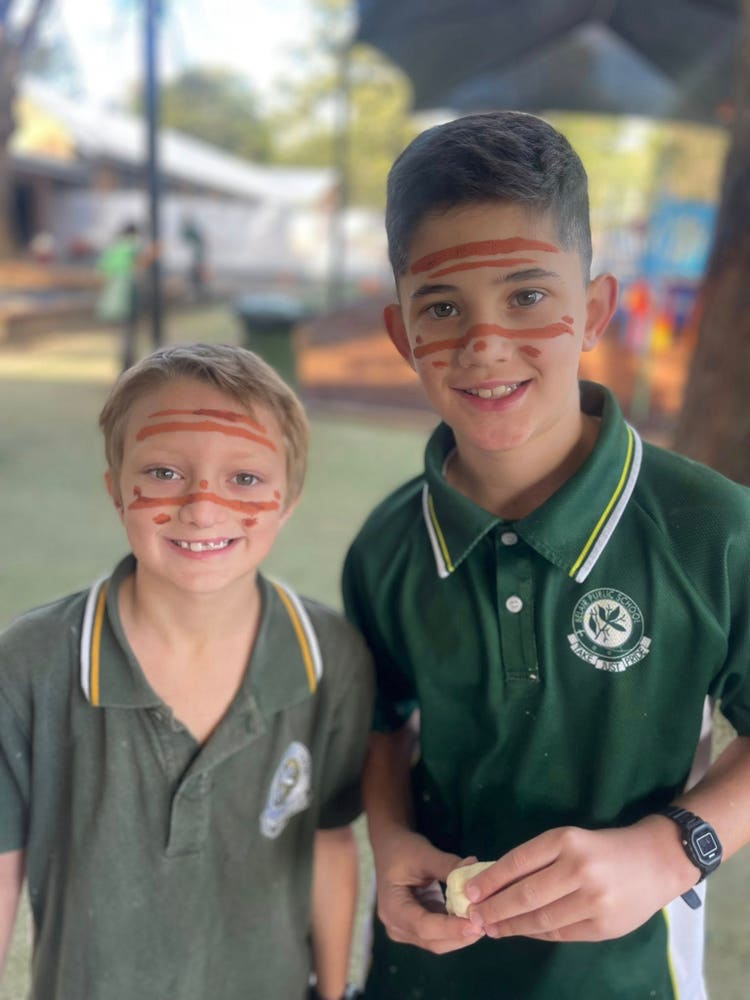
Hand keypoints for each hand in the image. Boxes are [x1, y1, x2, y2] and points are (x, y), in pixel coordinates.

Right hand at [372, 828, 484, 953]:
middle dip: (460, 935)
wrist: (390, 848)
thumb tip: (474, 867)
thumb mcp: (423, 854)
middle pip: (433, 941)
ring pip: (438, 942)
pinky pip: (440, 934)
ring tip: (484, 921)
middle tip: (487, 923)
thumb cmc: (403, 850)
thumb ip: (447, 865)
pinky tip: (474, 918)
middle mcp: (397, 926)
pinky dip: (457, 928)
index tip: (476, 924)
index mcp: (393, 908)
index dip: (451, 928)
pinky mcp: (419, 928)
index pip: (424, 926)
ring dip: (462, 934)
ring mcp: (407, 930)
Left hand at [463, 816, 697, 942]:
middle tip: (473, 916)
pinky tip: (521, 931)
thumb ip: (539, 860)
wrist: (657, 861)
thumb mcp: (571, 840)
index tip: (469, 891)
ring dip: (512, 926)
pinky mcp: (604, 927)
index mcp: (566, 840)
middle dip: (494, 908)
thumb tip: (498, 883)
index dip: (490, 880)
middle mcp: (578, 869)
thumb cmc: (605, 848)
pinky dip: (537, 934)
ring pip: (541, 919)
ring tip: (492, 928)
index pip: (518, 862)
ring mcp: (592, 901)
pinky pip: (560, 933)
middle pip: (525, 895)